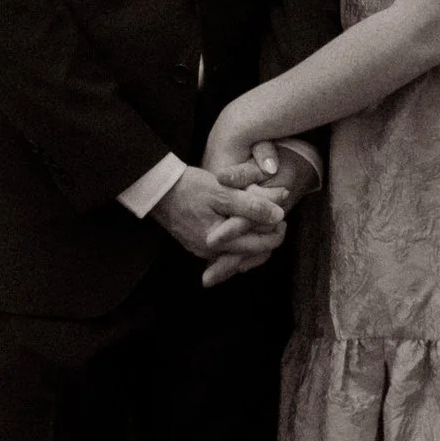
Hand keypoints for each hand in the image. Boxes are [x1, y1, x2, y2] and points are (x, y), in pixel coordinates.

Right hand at [151, 164, 284, 267]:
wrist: (156, 190)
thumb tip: (279, 215)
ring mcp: (203, 250)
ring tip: (262, 219)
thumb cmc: (189, 188)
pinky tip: (242, 225)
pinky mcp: (196, 244)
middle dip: (268, 236)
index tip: (283, 213)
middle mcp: (212, 252)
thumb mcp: (223, 191)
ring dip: (254, 239)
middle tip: (278, 217)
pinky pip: (225, 249)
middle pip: (251, 252)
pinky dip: (238, 240)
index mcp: (220, 242)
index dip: (276, 230)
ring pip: (239, 252)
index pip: (261, 245)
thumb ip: (251, 205)